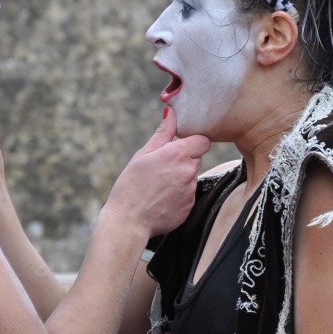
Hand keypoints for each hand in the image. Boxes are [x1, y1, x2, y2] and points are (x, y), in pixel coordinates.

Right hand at [104, 108, 210, 237]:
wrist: (129, 221)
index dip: (193, 142)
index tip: (180, 145)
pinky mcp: (190, 207)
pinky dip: (179, 194)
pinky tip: (161, 198)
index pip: (203, 141)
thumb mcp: (143, 154)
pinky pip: (189, 194)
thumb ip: (162, 133)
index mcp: (178, 154)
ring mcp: (191, 191)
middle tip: (161, 167)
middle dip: (183, 159)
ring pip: (191, 176)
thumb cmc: (131, 185)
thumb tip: (171, 112)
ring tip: (158, 185)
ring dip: (180, 177)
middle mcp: (189, 172)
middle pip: (196, 158)